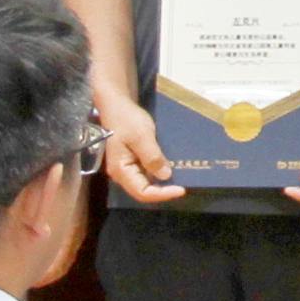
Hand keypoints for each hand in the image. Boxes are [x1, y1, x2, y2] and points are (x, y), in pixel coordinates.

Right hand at [94, 86, 179, 203]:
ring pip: (146, 184)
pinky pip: (147, 173)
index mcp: (121, 170)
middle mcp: (122, 174)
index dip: (162, 194)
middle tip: (183, 186)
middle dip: (163, 191)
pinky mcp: (133, 162)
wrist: (116, 105)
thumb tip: (165, 176)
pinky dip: (159, 173)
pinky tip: (172, 168)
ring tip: (180, 179)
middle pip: (143, 191)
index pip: (142, 192)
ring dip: (162, 184)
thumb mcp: (141, 136)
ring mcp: (127, 168)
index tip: (181, 189)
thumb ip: (152, 157)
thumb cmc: (126, 120)